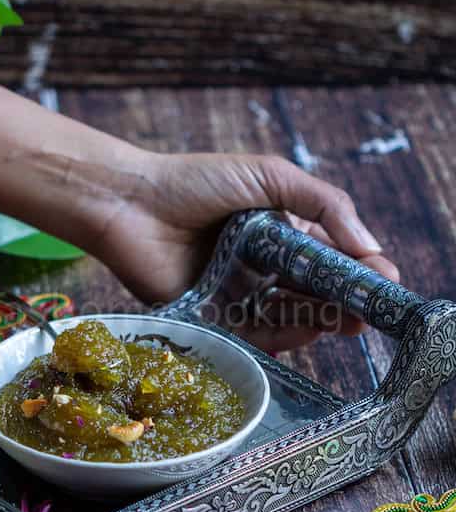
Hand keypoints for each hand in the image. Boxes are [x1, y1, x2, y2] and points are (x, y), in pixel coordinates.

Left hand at [97, 152, 399, 350]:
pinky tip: (306, 330)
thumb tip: (370, 245)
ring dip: (318, 321)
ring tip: (346, 321)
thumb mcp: (270, 176)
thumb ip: (323, 204)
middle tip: (368, 311)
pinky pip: (251, 335)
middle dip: (343, 302)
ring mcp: (235, 294)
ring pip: (285, 317)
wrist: (129, 203)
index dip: (356, 269)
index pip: (326, 256)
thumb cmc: (195, 181)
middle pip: (310, 292)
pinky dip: (280, 336)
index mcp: (276, 231)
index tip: (383, 279)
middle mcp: (258, 266)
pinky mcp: (210, 318)